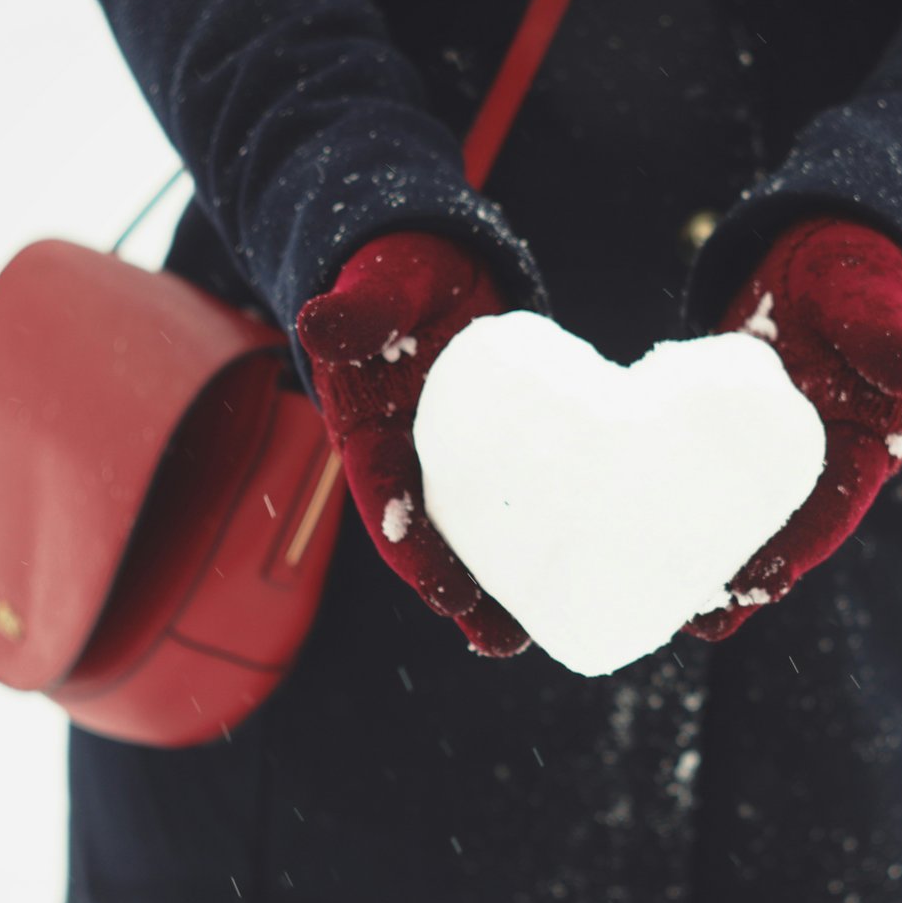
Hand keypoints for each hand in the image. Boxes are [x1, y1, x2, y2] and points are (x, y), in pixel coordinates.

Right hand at [295, 232, 529, 655]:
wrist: (432, 258)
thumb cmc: (397, 269)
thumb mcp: (380, 283)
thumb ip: (359, 309)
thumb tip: (318, 324)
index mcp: (369, 430)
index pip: (386, 498)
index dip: (410, 549)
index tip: (441, 591)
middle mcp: (411, 457)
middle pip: (435, 537)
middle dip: (464, 595)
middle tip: (502, 644)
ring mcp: (458, 456)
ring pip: (479, 532)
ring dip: (504, 586)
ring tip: (536, 636)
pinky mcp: (502, 445)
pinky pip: (520, 498)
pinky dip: (544, 535)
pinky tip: (583, 569)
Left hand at [684, 218, 901, 640]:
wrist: (830, 245)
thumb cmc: (861, 269)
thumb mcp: (874, 296)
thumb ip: (891, 334)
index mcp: (866, 442)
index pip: (831, 510)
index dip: (794, 555)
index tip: (756, 592)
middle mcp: (822, 460)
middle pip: (781, 532)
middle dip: (741, 580)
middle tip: (693, 622)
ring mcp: (773, 448)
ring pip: (741, 513)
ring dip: (705, 555)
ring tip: (657, 601)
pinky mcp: (733, 430)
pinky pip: (708, 477)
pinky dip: (679, 505)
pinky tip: (636, 529)